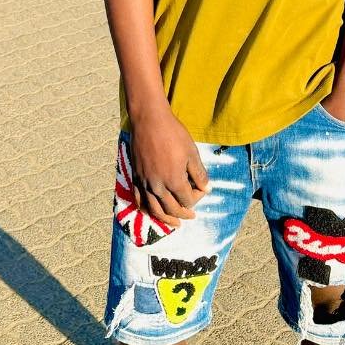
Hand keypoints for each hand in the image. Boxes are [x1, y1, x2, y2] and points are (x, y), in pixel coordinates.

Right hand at [127, 102, 208, 227]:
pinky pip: (140, 200)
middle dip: (184, 214)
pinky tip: (152, 211)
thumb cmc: (173, 134)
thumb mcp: (191, 152)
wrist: (149, 120)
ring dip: (166, 218)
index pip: (187, 200)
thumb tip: (207, 189)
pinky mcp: (136, 178)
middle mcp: (158, 187)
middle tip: (191, 216)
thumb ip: (199, 174)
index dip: (197, 198)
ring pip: (155, 210)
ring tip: (175, 223)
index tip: (201, 191)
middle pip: (172, 209)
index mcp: (174, 181)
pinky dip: (147, 210)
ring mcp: (145, 183)